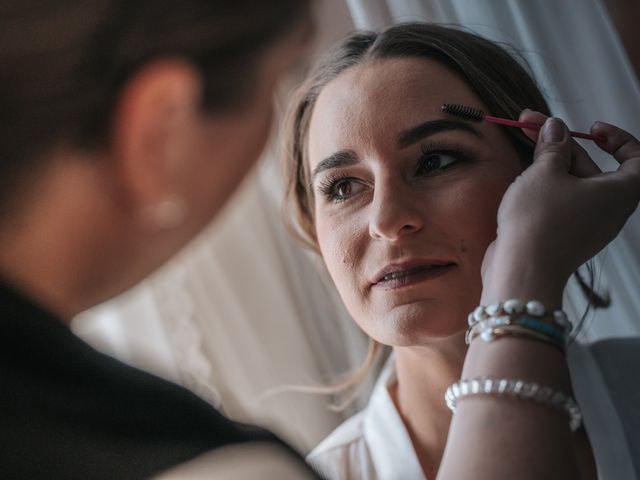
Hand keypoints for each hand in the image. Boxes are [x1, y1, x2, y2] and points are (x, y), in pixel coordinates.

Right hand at [481, 111, 639, 304]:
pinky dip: (545, 186)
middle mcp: (608, 210)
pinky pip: (560, 203)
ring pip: (572, 185)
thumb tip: (555, 128)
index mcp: (619, 192)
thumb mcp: (546, 172)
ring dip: (549, 162)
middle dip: (562, 143)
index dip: (617, 139)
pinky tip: (522, 177)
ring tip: (523, 143)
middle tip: (532, 123)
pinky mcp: (563, 235)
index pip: (636, 158)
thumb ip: (552, 146)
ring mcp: (585, 225)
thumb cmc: (541, 221)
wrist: (523, 270)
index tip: (591, 129)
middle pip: (593, 167)